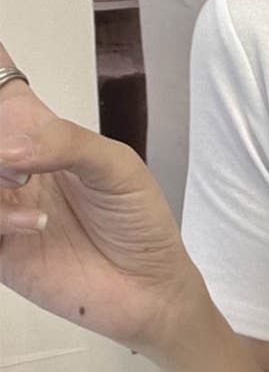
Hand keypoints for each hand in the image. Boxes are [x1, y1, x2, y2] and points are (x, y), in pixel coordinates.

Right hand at [0, 44, 209, 358]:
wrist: (150, 286)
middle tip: (16, 155)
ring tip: (20, 177)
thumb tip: (8, 146)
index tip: (4, 85)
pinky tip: (36, 223)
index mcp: (36, 132)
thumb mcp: (117, 167)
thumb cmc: (139, 222)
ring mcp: (0, 204)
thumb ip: (66, 142)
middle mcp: (10, 164)